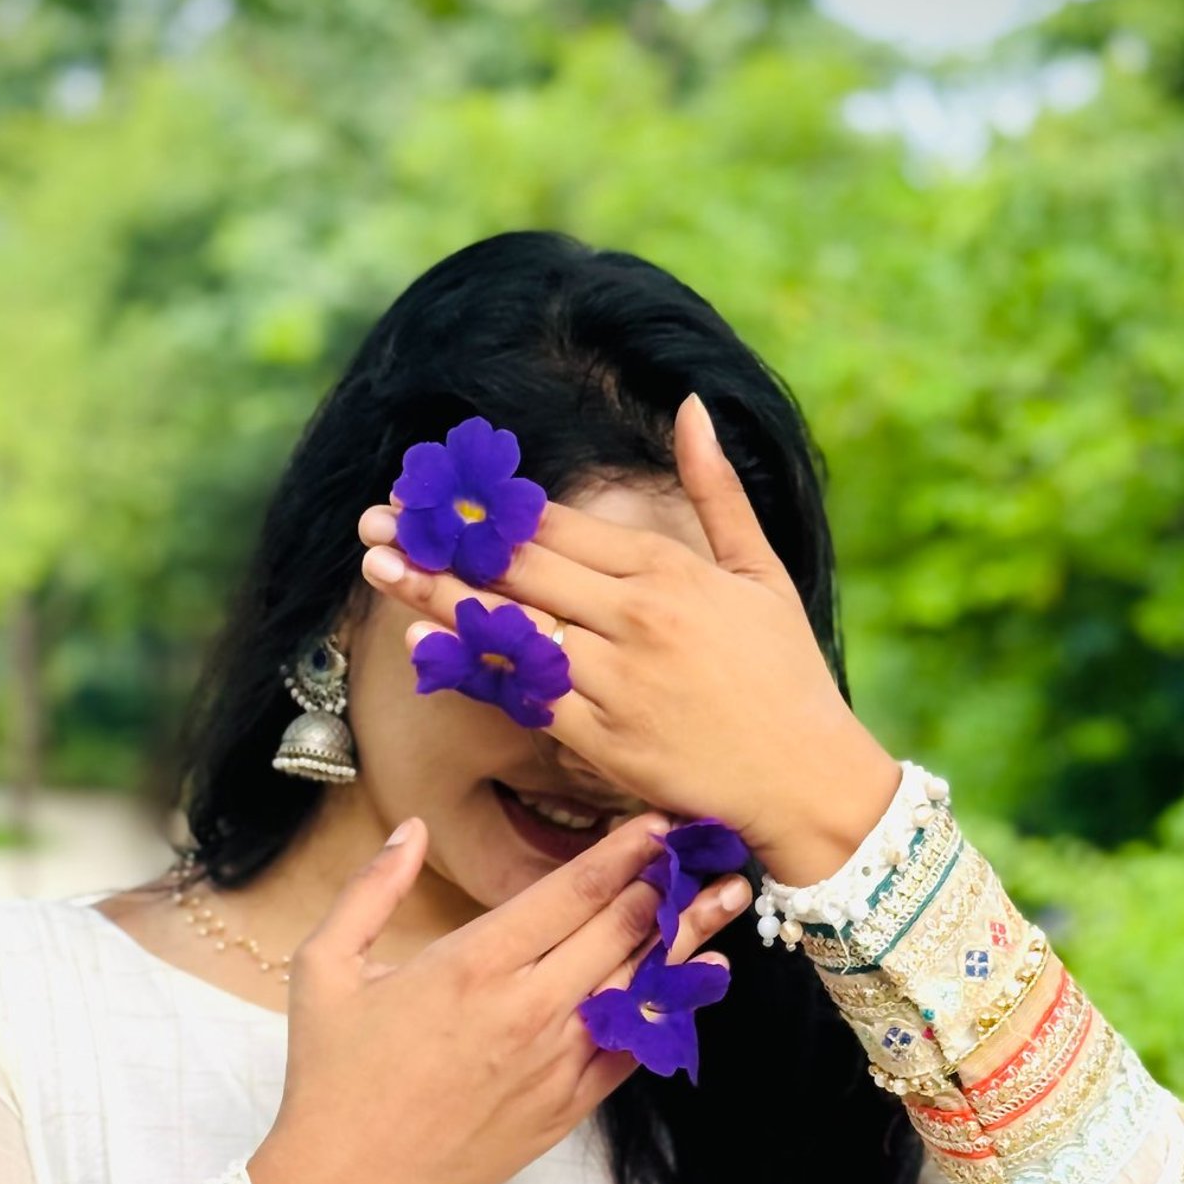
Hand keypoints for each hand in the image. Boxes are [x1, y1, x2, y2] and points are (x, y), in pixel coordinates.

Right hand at [247, 813, 747, 1183]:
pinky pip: (633, 1050)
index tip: (659, 822)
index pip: (571, 892)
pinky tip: (701, 980)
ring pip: (639, 986)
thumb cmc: (330, 1079)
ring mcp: (553, 1064)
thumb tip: (412, 830)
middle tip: (712, 848)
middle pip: (621, 931)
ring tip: (730, 900)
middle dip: (670, 883)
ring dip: (686, 938)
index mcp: (471, 966)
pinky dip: (671, 1010)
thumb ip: (371, 891)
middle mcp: (525, 1010)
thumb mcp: (324, 970)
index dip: (624, 852)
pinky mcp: (565, 1109)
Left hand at [357, 396, 899, 883]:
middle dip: (442, 540)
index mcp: (668, 568)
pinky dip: (474, 667)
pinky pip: (525, 694)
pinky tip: (424, 645)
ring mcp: (616, 679)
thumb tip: (691, 405)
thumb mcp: (761, 570)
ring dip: (436, 594)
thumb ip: (716, 489)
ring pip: (510, 625)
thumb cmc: (787, 675)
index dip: (488, 506)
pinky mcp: (604, 739)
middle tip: (377, 518)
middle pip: (519, 568)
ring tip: (379, 565)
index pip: (557, 527)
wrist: (807, 779)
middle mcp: (635, 616)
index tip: (435, 488)